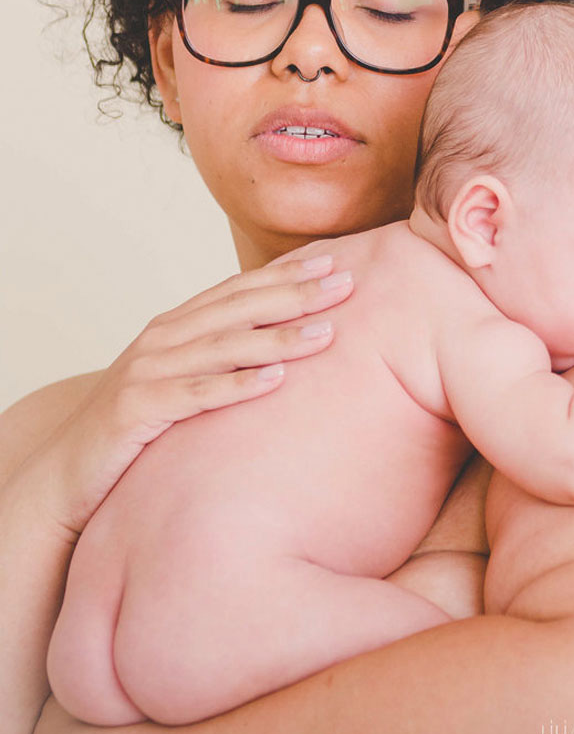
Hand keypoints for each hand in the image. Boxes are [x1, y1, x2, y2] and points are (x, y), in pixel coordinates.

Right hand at [41, 255, 352, 534]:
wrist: (67, 470)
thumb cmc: (135, 425)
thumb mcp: (178, 380)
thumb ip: (217, 358)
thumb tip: (279, 349)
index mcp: (175, 326)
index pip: (237, 290)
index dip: (284, 274)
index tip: (331, 262)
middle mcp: (162, 339)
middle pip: (237, 309)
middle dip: (294, 294)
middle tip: (346, 284)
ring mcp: (147, 371)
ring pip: (223, 347)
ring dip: (278, 338)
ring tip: (326, 332)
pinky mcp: (136, 410)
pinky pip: (195, 396)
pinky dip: (237, 385)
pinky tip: (276, 380)